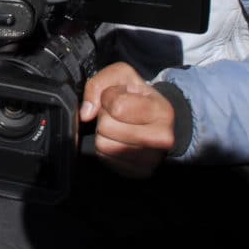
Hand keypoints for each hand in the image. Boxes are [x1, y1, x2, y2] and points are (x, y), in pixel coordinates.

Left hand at [80, 61, 174, 178]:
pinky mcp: (140, 173)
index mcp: (161, 111)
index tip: (117, 98)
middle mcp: (161, 138)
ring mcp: (151, 159)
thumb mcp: (122, 76)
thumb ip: (98, 84)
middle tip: (117, 115)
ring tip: (118, 127)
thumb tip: (86, 113)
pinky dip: (108, 150)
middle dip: (104, 117)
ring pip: (103, 146)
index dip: (108, 98)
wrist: (158, 121)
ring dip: (104, 134)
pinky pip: (106, 160)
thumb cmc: (138, 96)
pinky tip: (120, 141)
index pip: (117, 106)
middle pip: (106, 127)